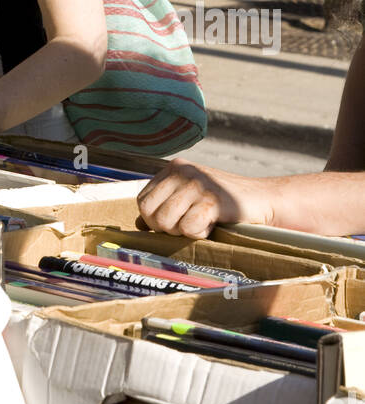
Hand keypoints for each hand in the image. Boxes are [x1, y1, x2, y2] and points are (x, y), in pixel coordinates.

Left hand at [138, 158, 274, 238]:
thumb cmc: (224, 204)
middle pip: (150, 212)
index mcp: (174, 168)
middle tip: (189, 227)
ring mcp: (197, 183)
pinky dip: (200, 235)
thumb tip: (139, 224)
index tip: (176, 223)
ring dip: (184, 233)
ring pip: (166, 221)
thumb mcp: (190, 199)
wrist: (264, 200)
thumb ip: (165, 206)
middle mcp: (182, 171)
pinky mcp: (213, 199)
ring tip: (203, 225)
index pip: (142, 200)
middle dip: (166, 229)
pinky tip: (213, 226)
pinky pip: (189, 227)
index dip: (154, 220)